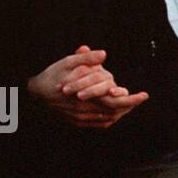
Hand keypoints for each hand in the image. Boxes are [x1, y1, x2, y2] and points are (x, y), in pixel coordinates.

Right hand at [29, 46, 148, 127]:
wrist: (33, 95)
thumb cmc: (51, 76)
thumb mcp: (66, 63)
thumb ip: (85, 59)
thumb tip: (103, 53)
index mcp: (86, 97)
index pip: (116, 102)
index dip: (132, 99)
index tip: (144, 95)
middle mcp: (86, 111)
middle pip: (115, 112)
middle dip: (130, 105)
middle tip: (140, 98)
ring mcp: (81, 119)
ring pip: (109, 119)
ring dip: (121, 112)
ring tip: (130, 104)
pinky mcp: (77, 123)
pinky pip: (99, 124)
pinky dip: (110, 119)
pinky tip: (113, 113)